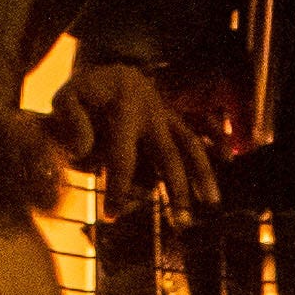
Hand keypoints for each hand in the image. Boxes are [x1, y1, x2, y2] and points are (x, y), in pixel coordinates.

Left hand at [50, 57, 223, 213]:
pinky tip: (228, 159)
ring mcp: (168, 114)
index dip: (118, 189)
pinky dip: (218, 141)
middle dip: (176, 190)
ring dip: (203, 174)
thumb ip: (71, 121)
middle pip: (168, 155)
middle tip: (182, 223)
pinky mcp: (176, 117)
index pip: (123, 157)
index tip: (111, 217)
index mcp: (124, 110)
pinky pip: (202, 129)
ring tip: (212, 203)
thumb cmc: (85, 94)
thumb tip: (84, 151)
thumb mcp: (66, 99)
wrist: (108, 71)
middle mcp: (152, 112)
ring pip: (191, 144)